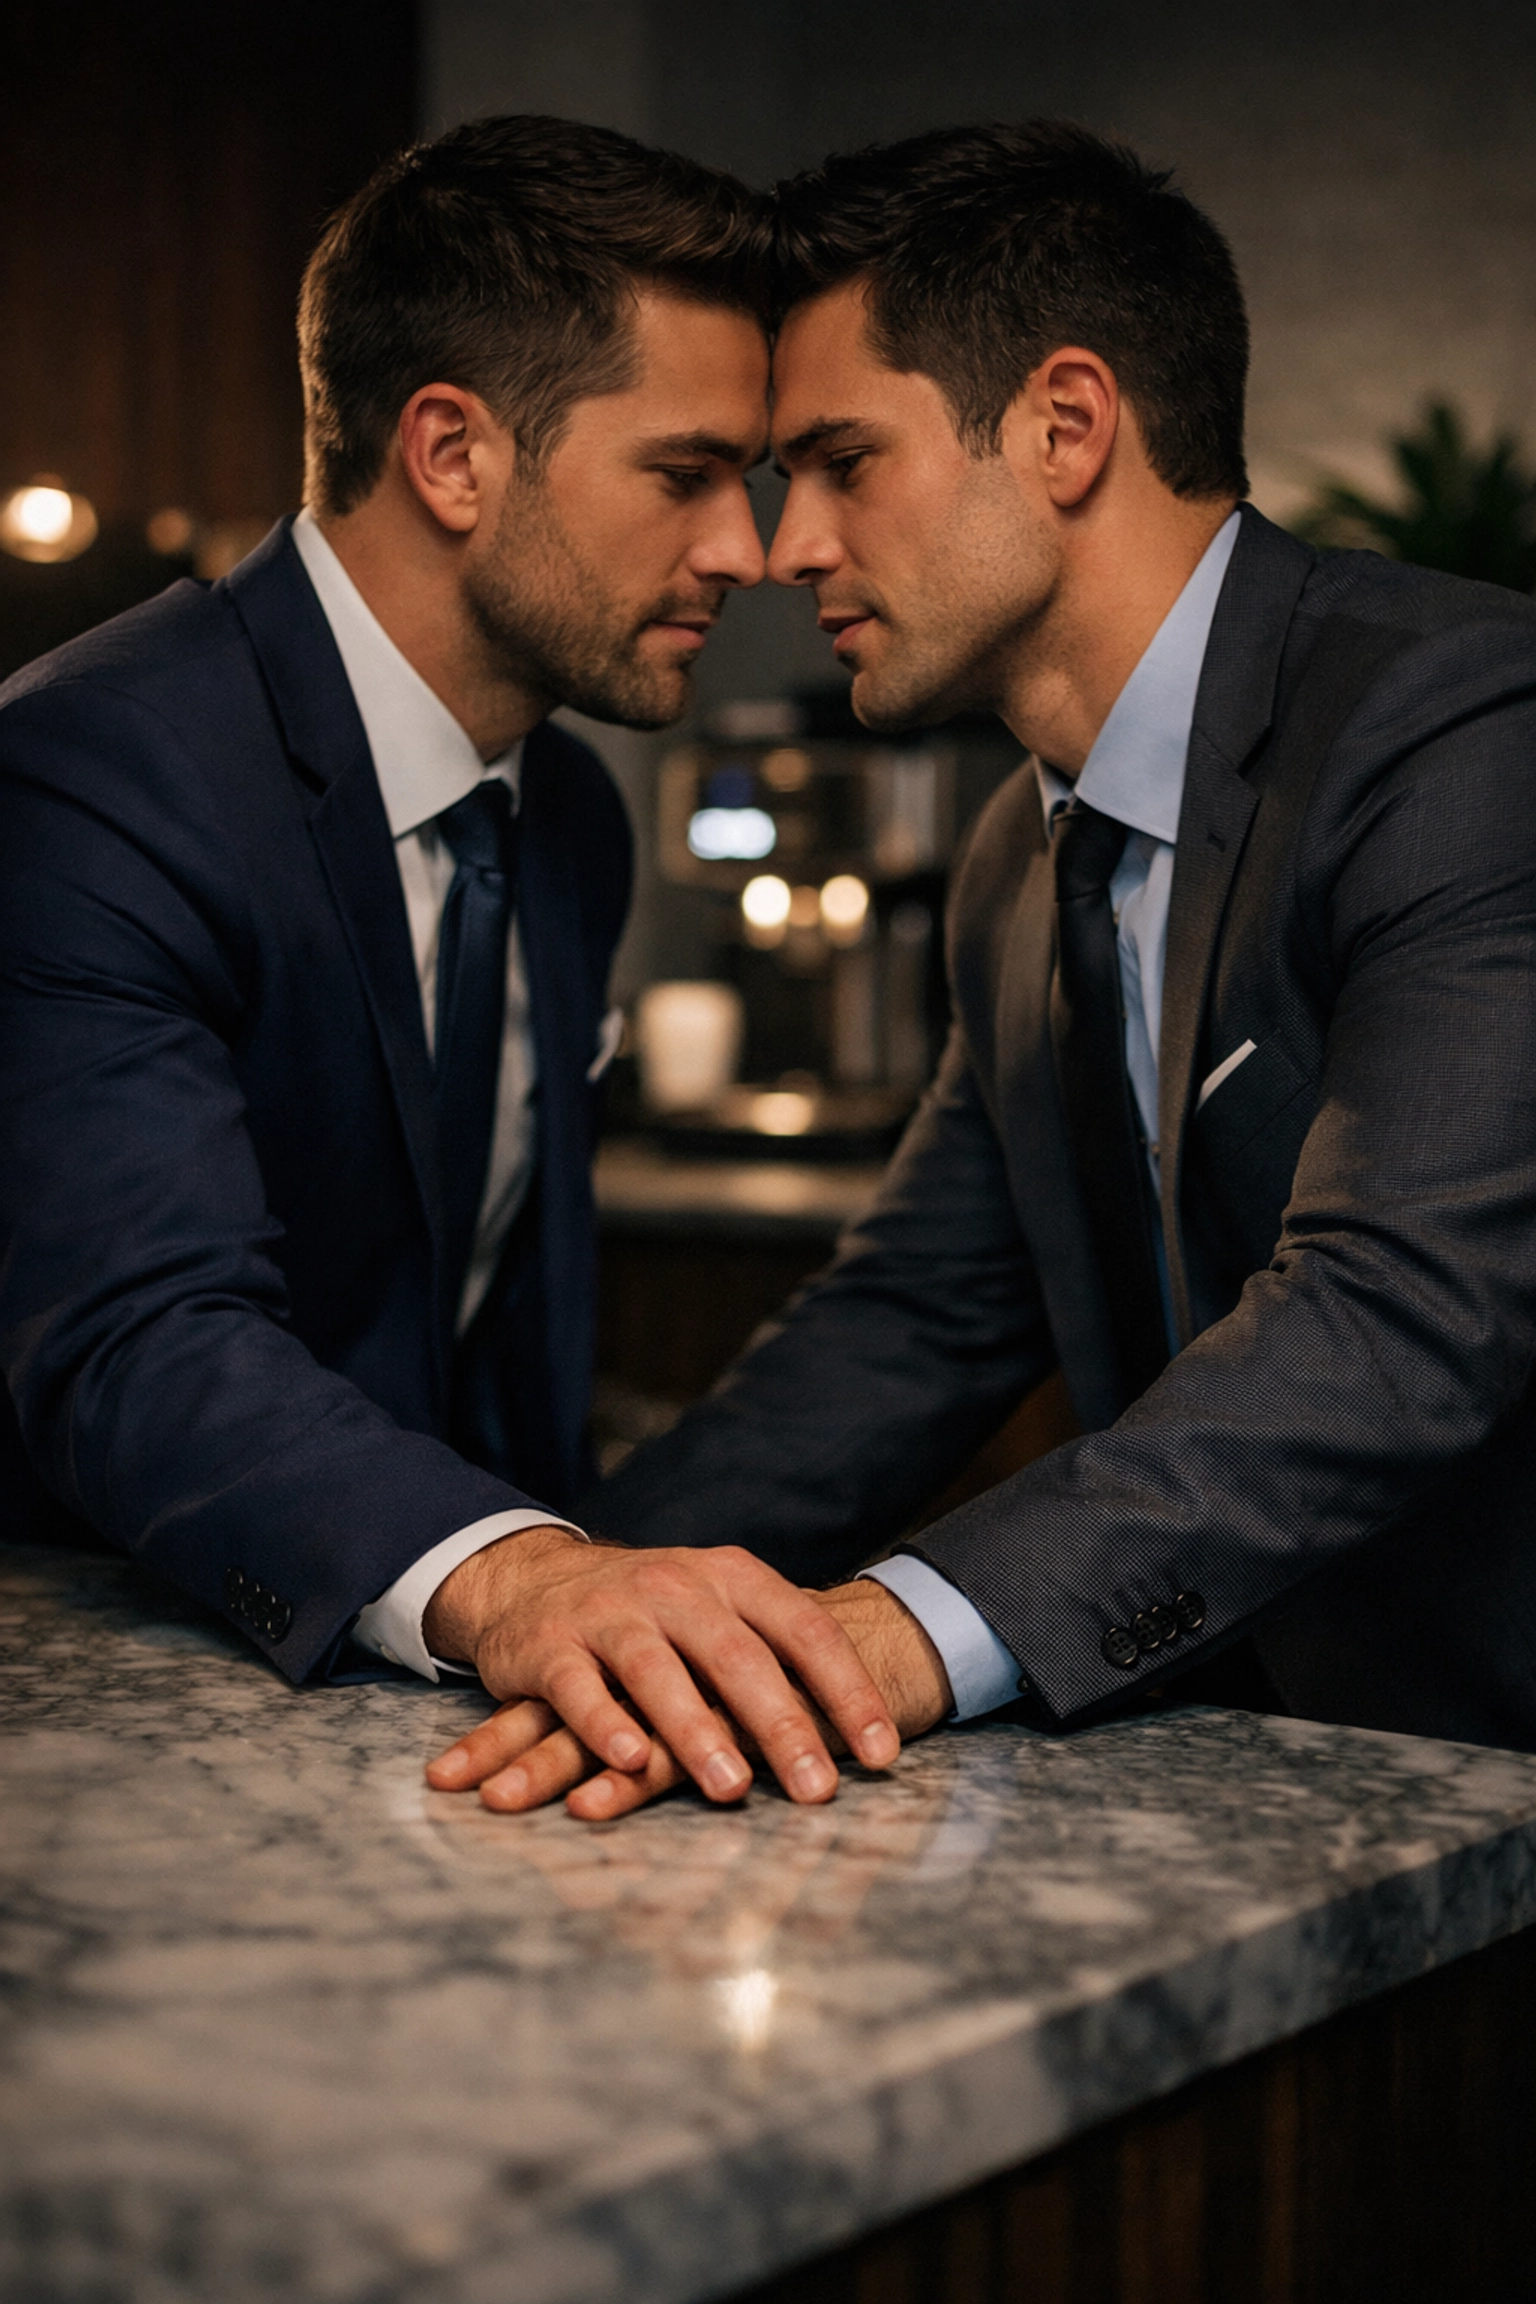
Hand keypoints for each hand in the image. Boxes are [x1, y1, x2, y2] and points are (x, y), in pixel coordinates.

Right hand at [422, 1527, 899, 1811]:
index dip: (848, 1690)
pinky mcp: (550, 1646)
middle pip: (738, 1657)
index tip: (884, 1752)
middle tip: (818, 1788)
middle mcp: (676, 1587)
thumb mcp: (720, 1612)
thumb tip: (866, 1732)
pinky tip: (630, 1760)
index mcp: (732, 1578)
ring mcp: (611, 1613)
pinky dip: (605, 1724)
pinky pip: (580, 1688)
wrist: (534, 1579)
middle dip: (783, 1725)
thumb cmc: (655, 1614)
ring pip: (658, 1672)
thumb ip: (777, 1659)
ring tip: (732, 1785)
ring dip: (697, 1731)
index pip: (806, 1630)